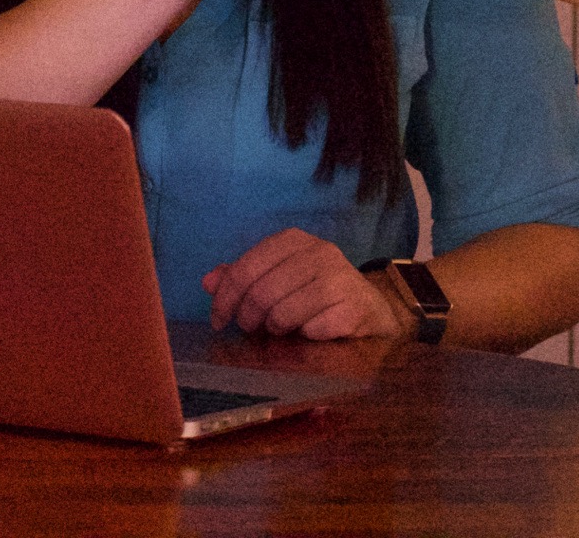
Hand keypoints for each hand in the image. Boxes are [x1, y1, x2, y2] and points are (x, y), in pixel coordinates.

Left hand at [202, 229, 411, 340]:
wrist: (370, 308)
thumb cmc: (315, 293)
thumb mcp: (278, 278)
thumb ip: (243, 278)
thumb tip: (208, 281)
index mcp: (294, 240)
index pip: (246, 267)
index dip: (225, 298)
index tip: (219, 321)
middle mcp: (319, 252)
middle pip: (262, 292)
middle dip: (248, 319)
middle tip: (249, 330)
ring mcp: (340, 278)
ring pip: (284, 313)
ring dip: (275, 329)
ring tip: (279, 330)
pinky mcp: (354, 307)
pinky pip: (311, 330)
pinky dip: (303, 338)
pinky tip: (309, 333)